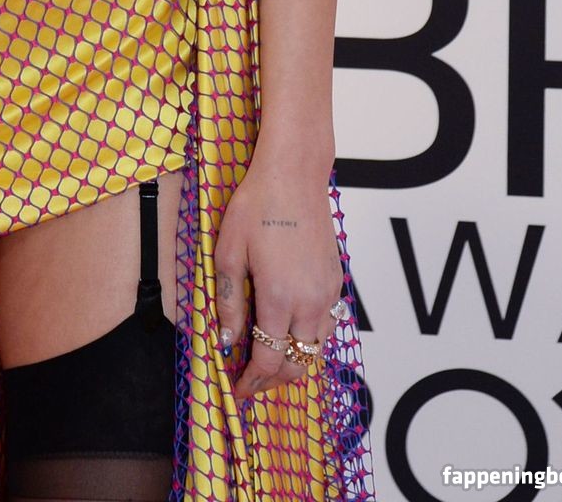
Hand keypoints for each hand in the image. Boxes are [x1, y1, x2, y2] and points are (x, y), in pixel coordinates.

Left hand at [212, 155, 342, 404]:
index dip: (250, 380)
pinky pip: (326, 325)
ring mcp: (328, 292)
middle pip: (297, 365)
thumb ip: (228, 302)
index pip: (268, 359)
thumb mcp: (229, 252)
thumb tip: (226, 340)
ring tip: (266, 355)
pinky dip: (307, 337)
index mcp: (280, 297)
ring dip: (292, 360)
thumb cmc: (258, 206)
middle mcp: (310, 301)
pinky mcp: (336, 281)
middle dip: (272, 380)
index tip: (236, 388)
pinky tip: (286, 326)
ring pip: (316, 349)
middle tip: (248, 378)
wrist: (295, 174)